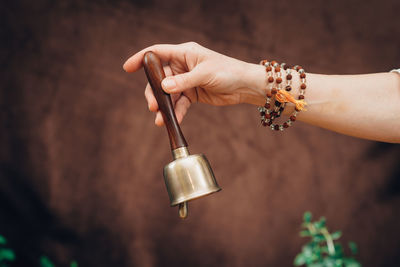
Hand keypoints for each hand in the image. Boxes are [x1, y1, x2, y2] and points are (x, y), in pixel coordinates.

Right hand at [123, 42, 263, 125]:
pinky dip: (175, 112)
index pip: (157, 53)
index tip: (127, 68)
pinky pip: (179, 104)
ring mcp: (187, 81)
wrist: (244, 86)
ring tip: (160, 119)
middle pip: (159, 78)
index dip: (141, 59)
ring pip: (168, 94)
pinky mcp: (192, 94)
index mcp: (184, 54)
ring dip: (163, 106)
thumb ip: (183, 81)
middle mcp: (183, 66)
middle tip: (152, 106)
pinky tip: (172, 121)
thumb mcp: (205, 74)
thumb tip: (163, 87)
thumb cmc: (227, 72)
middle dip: (154, 92)